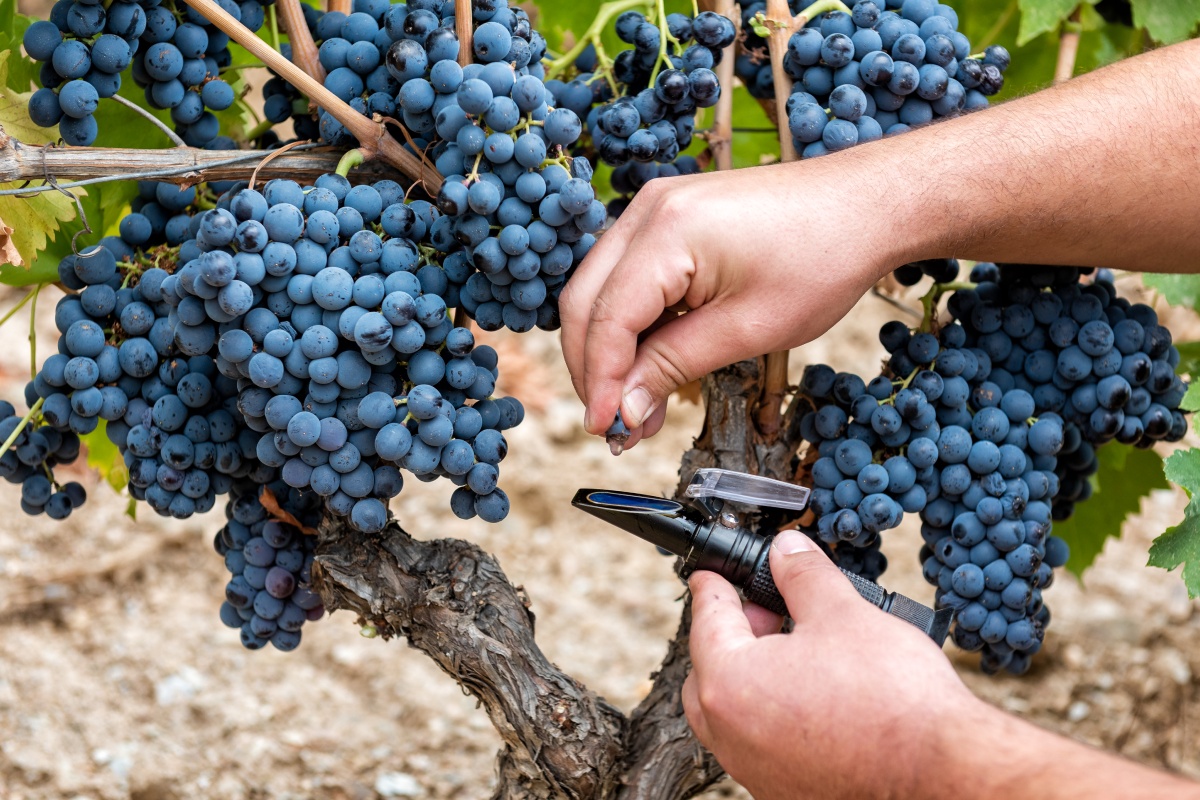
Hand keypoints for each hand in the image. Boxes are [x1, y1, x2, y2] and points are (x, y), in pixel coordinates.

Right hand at [559, 159, 918, 445]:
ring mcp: (655, 208)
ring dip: (609, 350)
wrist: (866, 204)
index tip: (604, 429)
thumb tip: (623, 410)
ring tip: (635, 407)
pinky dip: (631, 324)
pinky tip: (650, 366)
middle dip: (593, 369)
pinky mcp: (669, 217)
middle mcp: (648, 209)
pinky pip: (628, 276)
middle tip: (613, 426)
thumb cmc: (824, 256)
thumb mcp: (749, 328)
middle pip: (585, 302)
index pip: (606, 319)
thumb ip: (673, 366)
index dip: (599, 382)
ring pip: (600, 290)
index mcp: (667, 231)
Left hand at [682, 531, 975, 799]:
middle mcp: (731, 734)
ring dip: (753, 677)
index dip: (713, 585)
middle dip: (732, 635)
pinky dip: (773, 715)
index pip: (706, 618)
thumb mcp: (843, 614)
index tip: (712, 574)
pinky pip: (761, 745)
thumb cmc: (893, 702)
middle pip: (709, 671)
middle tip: (767, 610)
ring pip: (733, 713)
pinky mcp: (785, 792)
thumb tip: (786, 551)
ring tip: (796, 651)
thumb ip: (804, 575)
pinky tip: (814, 698)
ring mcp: (756, 769)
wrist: (941, 777)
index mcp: (729, 683)